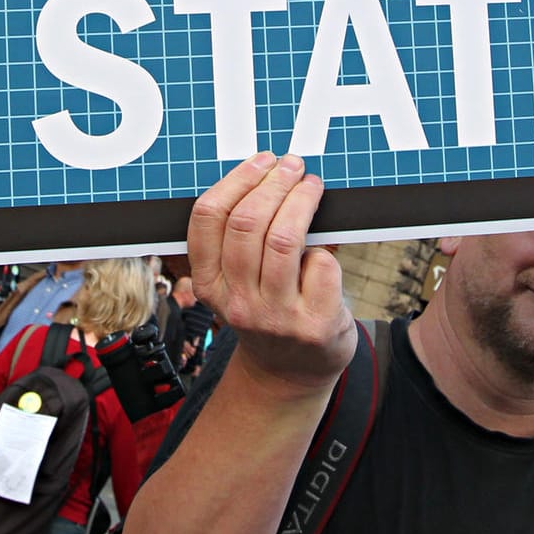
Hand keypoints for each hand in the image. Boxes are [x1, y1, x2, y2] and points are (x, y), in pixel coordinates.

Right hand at [188, 153, 353, 396]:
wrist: (290, 372)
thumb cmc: (267, 312)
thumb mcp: (237, 283)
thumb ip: (241, 240)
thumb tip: (271, 175)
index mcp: (209, 284)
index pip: (208, 219)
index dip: (237, 180)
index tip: (262, 161)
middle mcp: (237, 301)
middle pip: (247, 223)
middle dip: (273, 183)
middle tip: (293, 167)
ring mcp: (276, 316)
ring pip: (284, 238)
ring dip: (302, 201)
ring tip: (311, 186)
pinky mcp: (314, 325)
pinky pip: (321, 265)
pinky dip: (325, 250)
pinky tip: (322, 250)